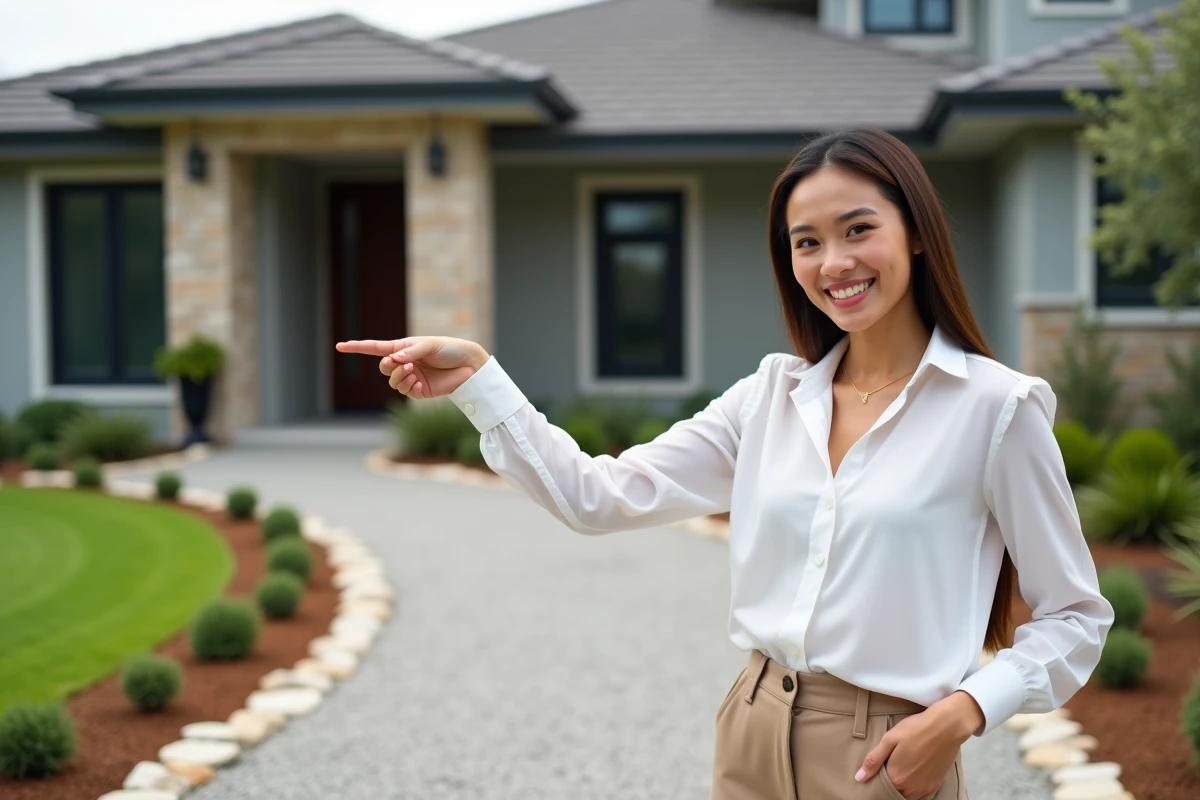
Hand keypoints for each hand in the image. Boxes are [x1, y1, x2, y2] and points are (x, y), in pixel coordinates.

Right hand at [334, 336, 489, 398]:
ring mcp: (411, 377)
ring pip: (393, 382)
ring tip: (414, 372)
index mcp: (404, 348)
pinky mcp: (420, 391)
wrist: (469, 365)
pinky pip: (406, 392)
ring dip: (400, 377)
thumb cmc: (450, 349)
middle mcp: (405, 363)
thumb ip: (411, 352)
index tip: (339, 346)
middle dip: (389, 367)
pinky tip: (421, 385)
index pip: (376, 348)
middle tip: (403, 364)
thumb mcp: (430, 345)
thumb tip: (394, 360)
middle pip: (383, 368)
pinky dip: (410, 388)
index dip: (357, 347)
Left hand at [854, 692, 982, 798]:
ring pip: (908, 795)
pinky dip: (914, 787)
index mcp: (897, 778)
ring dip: (902, 787)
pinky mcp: (935, 785)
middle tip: (890, 766)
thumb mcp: (890, 740)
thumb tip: (859, 778)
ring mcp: (925, 788)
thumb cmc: (916, 729)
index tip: (878, 768)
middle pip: (895, 792)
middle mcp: (911, 788)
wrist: (946, 726)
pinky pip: (920, 793)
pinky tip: (913, 772)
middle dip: (890, 783)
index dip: (877, 779)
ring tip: (901, 768)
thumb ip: (874, 760)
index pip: (880, 787)